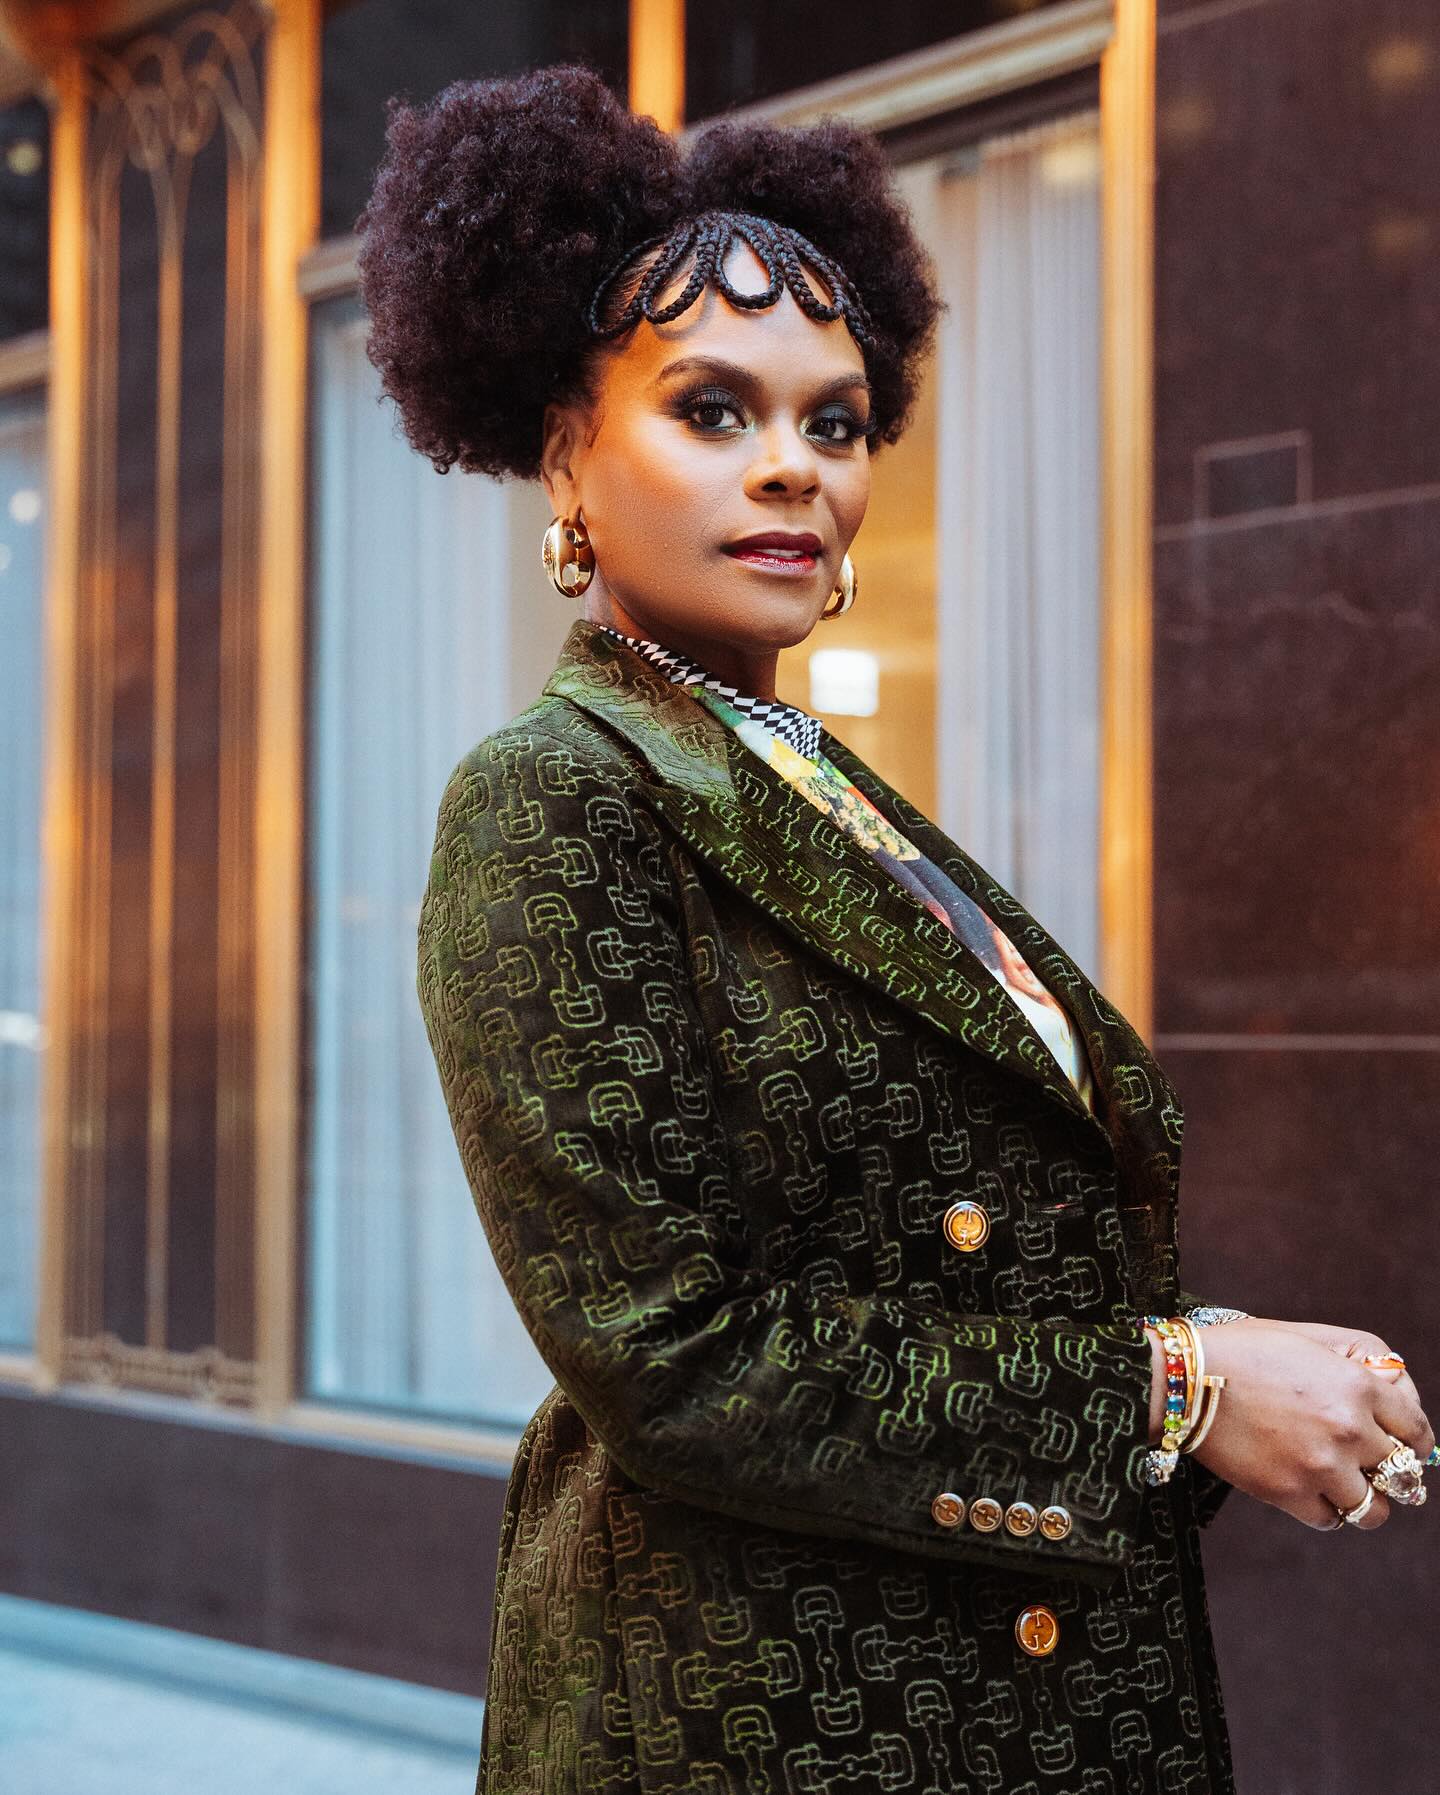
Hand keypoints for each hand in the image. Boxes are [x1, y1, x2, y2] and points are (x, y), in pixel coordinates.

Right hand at [1184, 1317, 1435, 1530]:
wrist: (1183, 1378)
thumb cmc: (1243, 1350)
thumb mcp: (1307, 1337)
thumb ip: (1359, 1359)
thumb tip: (1394, 1391)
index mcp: (1358, 1386)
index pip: (1417, 1431)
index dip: (1415, 1442)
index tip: (1406, 1447)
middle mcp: (1349, 1429)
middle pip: (1401, 1473)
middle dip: (1389, 1470)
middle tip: (1371, 1466)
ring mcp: (1320, 1465)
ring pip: (1374, 1510)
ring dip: (1366, 1500)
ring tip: (1346, 1488)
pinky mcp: (1288, 1492)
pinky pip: (1331, 1520)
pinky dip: (1328, 1511)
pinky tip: (1312, 1492)